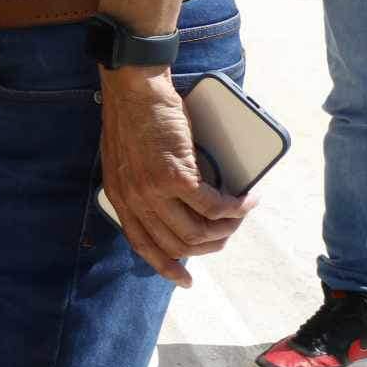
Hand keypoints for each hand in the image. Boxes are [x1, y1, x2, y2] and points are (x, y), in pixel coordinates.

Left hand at [98, 69, 253, 285]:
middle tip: (227, 234)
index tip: (184, 279)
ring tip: (241, 214)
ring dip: (227, 229)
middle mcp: (134, 198)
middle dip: (209, 246)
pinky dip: (236, 207)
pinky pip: (214, 206)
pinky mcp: (177, 176)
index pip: (142, 243)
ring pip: (199, 232)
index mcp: (120, 195)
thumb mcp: (125, 157)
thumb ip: (141, 182)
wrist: (134, 86)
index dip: (165, 266)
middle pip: (177, 244)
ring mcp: (153, 190)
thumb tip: (174, 204)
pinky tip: (246, 200)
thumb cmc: (134, 114)